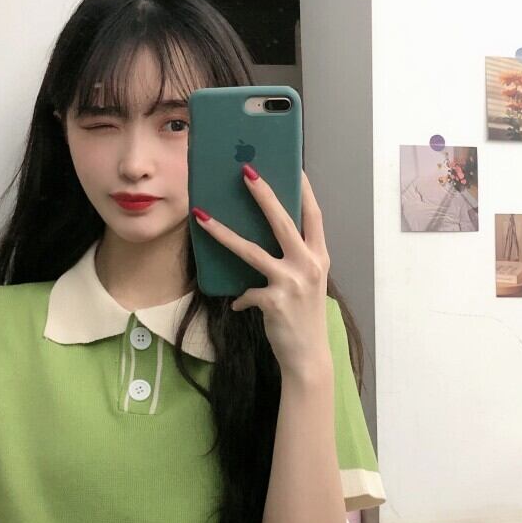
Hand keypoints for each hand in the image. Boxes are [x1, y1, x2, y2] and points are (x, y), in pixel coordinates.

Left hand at [191, 166, 331, 377]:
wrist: (308, 355)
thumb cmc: (304, 316)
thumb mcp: (308, 283)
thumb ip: (293, 260)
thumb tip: (265, 241)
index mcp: (319, 257)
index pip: (314, 216)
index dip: (304, 190)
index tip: (294, 166)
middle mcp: (309, 265)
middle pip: (283, 222)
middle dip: (263, 194)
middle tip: (246, 171)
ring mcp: (292, 283)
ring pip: (251, 251)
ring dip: (223, 232)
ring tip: (202, 216)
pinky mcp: (274, 301)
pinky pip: (246, 292)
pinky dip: (240, 298)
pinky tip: (238, 304)